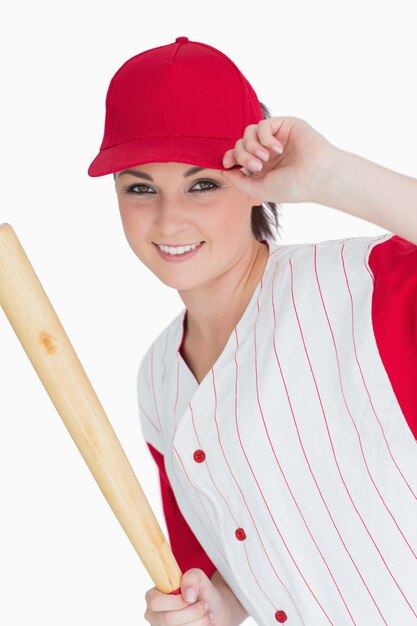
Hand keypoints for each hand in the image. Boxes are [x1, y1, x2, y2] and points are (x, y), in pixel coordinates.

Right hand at [144, 568, 227, 624]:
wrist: (210, 610)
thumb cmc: (199, 592)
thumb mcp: (198, 577)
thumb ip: (191, 578)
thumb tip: (188, 596)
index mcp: (153, 596)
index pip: (155, 602)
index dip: (176, 601)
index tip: (191, 598)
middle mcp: (153, 615)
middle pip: (168, 619)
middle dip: (193, 612)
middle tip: (204, 605)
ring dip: (199, 622)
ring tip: (206, 614)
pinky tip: (202, 623)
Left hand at [221, 116, 339, 203]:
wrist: (316, 176)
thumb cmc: (292, 187)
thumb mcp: (259, 189)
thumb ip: (239, 181)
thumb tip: (224, 170)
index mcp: (263, 166)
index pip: (239, 155)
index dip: (230, 156)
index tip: (228, 164)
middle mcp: (269, 151)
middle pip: (240, 143)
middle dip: (242, 155)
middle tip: (257, 166)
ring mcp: (276, 137)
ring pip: (248, 132)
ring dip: (251, 146)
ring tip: (265, 159)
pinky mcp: (285, 125)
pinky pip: (263, 125)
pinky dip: (265, 137)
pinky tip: (277, 149)